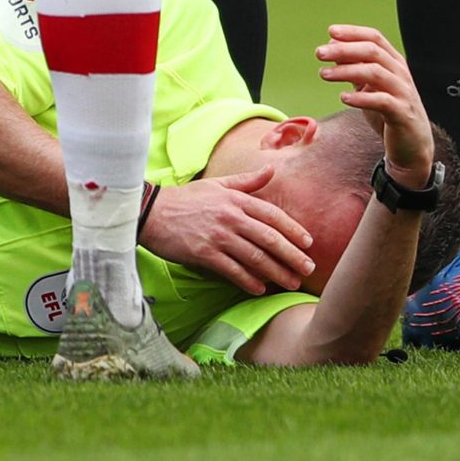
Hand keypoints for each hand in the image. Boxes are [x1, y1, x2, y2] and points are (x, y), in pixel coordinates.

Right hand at [140, 167, 315, 295]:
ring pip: (255, 257)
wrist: (150, 212)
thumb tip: (271, 170)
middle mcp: (230, 217)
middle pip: (269, 238)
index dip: (293, 229)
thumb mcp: (217, 184)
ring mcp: (218, 236)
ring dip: (276, 272)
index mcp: (236, 199)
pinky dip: (248, 280)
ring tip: (291, 282)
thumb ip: (246, 181)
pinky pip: (232, 270)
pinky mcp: (204, 253)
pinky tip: (260, 289)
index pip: (272, 215)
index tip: (308, 243)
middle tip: (308, 268)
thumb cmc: (185, 199)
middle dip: (292, 255)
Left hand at [315, 25, 435, 186]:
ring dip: (347, 71)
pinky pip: (382, 101)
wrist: (411, 145)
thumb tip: (331, 46)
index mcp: (394, 63)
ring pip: (376, 73)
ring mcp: (403, 93)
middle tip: (319, 53)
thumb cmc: (388, 112)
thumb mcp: (368, 86)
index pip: (375, 38)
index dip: (353, 33)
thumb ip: (354, 67)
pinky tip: (343, 97)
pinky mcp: (402, 114)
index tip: (331, 31)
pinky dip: (361, 97)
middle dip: (344, 49)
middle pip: (373, 52)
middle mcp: (400, 74)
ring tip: (324, 74)